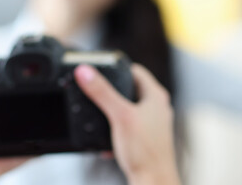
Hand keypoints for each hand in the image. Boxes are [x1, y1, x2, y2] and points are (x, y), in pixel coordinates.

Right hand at [74, 64, 179, 184]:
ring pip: (126, 110)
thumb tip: (85, 72)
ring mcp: (152, 124)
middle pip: (129, 90)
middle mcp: (157, 108)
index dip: (117, 68)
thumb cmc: (145, 152)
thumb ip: (102, 92)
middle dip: (111, 93)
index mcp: (156, 96)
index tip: (101, 70)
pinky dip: (114, 131)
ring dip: (111, 113)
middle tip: (95, 93)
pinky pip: (125, 127)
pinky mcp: (145, 139)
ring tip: (99, 117)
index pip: (135, 71)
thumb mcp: (119, 116)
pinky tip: (104, 140)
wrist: (153, 180)